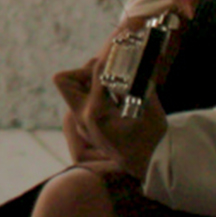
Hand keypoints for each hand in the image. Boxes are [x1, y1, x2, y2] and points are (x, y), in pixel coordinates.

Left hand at [52, 63, 163, 177]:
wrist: (146, 165)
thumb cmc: (150, 137)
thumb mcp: (149, 108)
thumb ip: (140, 82)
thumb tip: (138, 60)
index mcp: (97, 111)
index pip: (96, 71)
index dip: (112, 58)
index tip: (122, 51)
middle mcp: (83, 117)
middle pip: (65, 80)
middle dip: (84, 70)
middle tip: (107, 71)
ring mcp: (81, 124)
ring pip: (72, 92)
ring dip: (88, 82)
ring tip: (112, 83)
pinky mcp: (84, 128)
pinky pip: (81, 103)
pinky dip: (93, 95)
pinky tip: (114, 97)